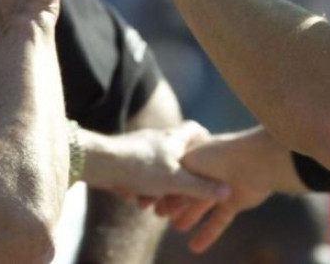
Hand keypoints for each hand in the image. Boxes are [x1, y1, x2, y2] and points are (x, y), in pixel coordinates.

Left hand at [81, 121, 229, 202]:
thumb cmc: (142, 167)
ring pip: (158, 164)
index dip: (205, 140)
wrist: (101, 162)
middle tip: (186, 189)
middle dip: (182, 173)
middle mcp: (159, 137)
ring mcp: (141, 146)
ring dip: (160, 184)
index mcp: (175, 137)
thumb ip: (201, 188)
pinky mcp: (126, 156)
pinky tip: (137, 198)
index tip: (211, 154)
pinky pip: (141, 170)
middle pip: (178, 150)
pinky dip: (143, 185)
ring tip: (157, 201)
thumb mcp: (176, 181)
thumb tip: (228, 192)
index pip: (196, 129)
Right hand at [152, 127, 287, 253]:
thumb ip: (172, 179)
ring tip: (177, 227)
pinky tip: (196, 248)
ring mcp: (222, 187)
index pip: (173, 172)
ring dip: (190, 216)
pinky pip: (219, 219)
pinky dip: (208, 233)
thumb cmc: (216, 158)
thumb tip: (154, 191)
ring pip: (202, 204)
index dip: (162, 187)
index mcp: (195, 157)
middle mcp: (208, 171)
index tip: (148, 199)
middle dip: (174, 202)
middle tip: (159, 214)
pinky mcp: (235, 201)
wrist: (255, 162)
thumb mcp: (187, 165)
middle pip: (187, 189)